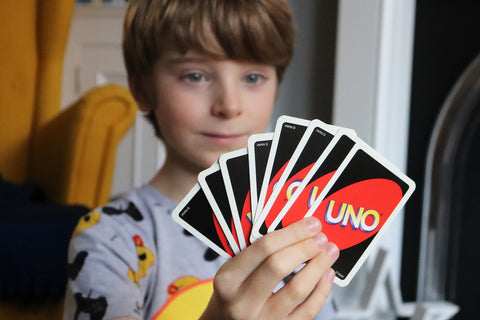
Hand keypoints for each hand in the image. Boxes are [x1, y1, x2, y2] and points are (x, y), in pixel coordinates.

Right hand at [200, 217, 338, 319]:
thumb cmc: (231, 294)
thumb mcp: (230, 272)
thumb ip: (255, 254)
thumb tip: (294, 231)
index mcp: (227, 280)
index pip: (262, 248)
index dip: (291, 233)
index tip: (310, 224)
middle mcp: (242, 302)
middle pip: (279, 267)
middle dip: (305, 248)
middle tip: (320, 236)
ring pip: (297, 290)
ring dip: (318, 266)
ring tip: (329, 251)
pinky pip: (307, 311)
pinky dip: (321, 290)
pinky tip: (327, 274)